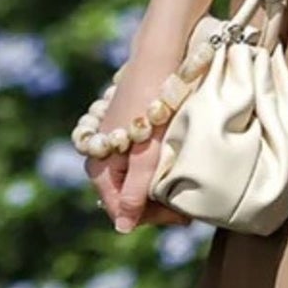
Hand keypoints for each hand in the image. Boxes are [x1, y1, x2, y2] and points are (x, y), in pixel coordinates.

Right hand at [86, 48, 194, 233]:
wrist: (158, 58)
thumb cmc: (153, 107)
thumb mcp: (147, 157)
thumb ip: (135, 194)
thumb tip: (123, 229)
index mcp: (99, 168)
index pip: (123, 212)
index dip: (153, 220)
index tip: (183, 218)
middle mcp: (100, 158)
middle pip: (127, 200)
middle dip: (157, 207)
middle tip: (188, 208)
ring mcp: (112, 145)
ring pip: (134, 184)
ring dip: (159, 192)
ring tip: (185, 190)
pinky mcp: (125, 134)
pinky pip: (137, 167)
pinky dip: (156, 174)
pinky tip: (175, 172)